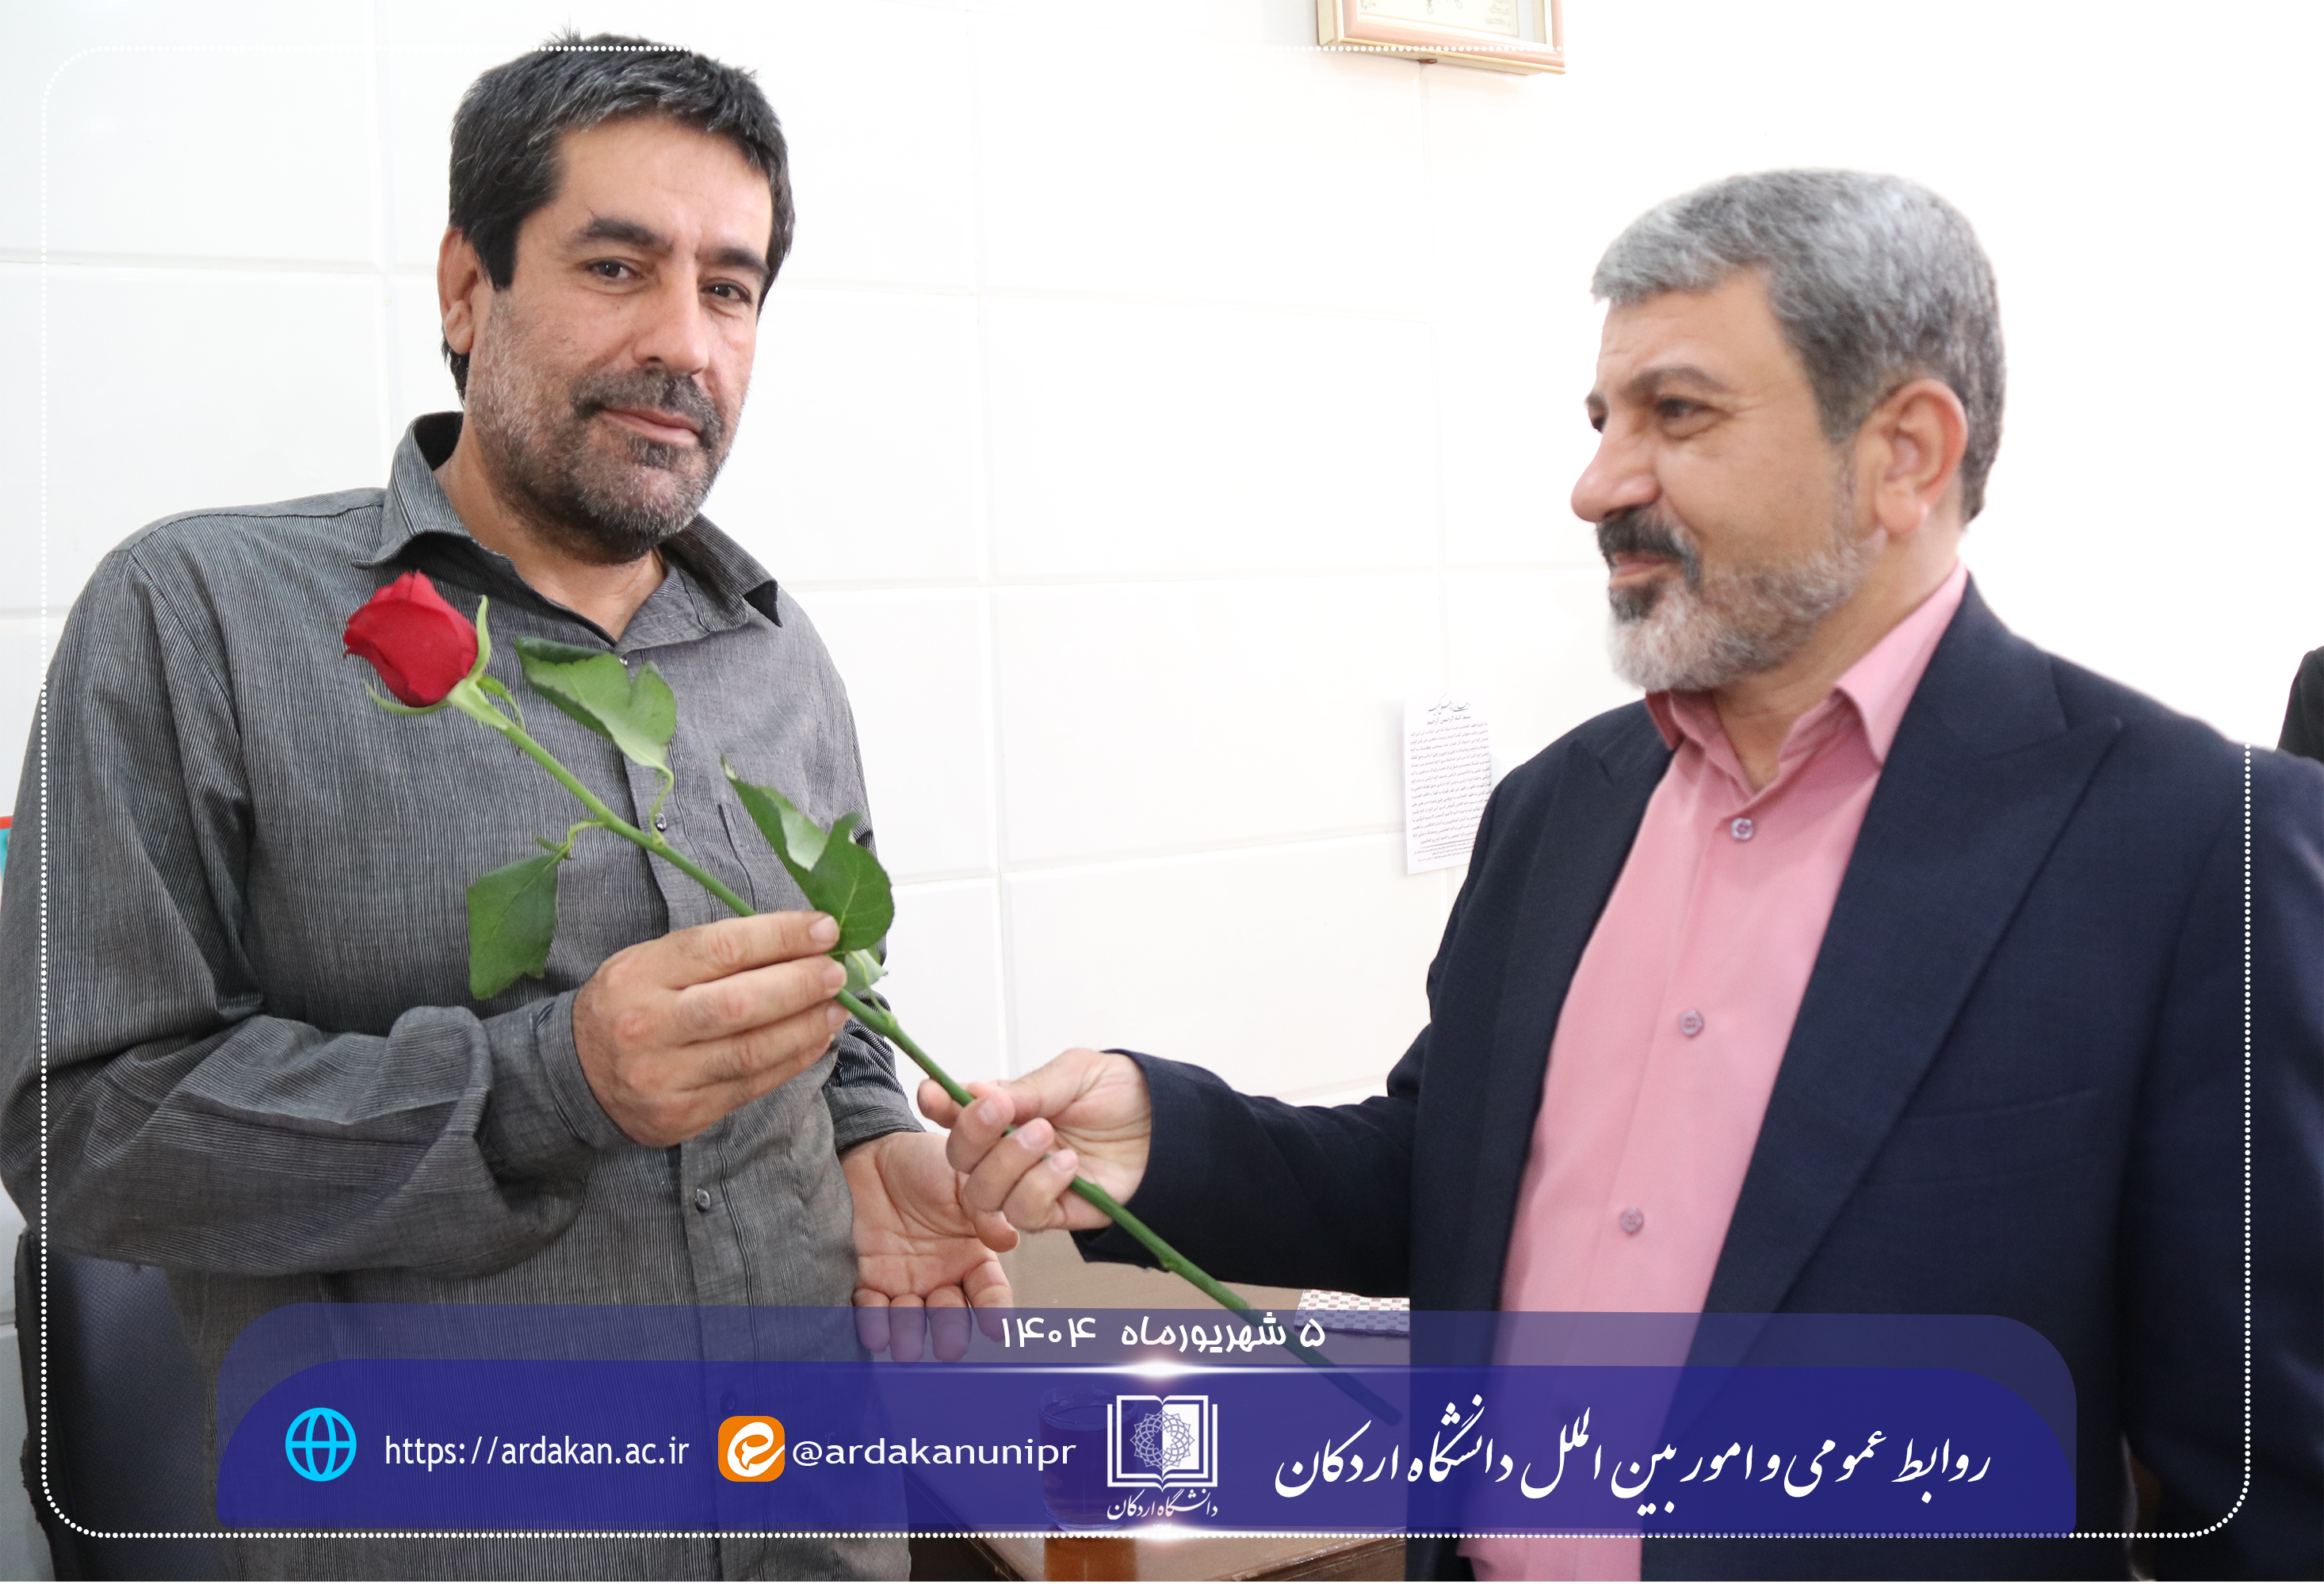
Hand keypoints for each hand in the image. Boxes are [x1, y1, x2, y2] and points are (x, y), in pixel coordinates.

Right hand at [572, 911, 847, 1146]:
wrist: (574, 1075)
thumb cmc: (628, 1005)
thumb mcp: (651, 961)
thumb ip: (716, 952)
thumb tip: (799, 941)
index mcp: (640, 974)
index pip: (721, 948)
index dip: (781, 937)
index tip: (824, 930)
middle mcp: (649, 1026)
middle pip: (740, 1004)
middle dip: (800, 985)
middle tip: (837, 974)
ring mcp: (664, 1076)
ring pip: (750, 1051)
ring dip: (805, 1028)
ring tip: (837, 1008)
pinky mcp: (682, 1114)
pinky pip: (749, 1086)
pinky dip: (791, 1061)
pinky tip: (815, 1040)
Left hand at [843, 1131, 1011, 1361]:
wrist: (872, 1152)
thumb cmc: (923, 1163)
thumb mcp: (962, 1180)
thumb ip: (984, 1210)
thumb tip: (1008, 1238)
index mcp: (970, 1255)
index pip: (989, 1290)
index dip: (995, 1310)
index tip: (996, 1327)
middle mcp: (940, 1275)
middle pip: (950, 1315)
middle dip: (949, 1333)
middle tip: (949, 1346)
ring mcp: (903, 1281)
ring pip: (910, 1321)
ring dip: (910, 1335)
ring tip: (907, 1347)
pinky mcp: (868, 1280)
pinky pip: (871, 1308)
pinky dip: (873, 1322)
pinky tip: (877, 1331)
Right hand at [919, 1048, 1151, 1235]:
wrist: (1171, 1127)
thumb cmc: (1124, 1094)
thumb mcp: (1074, 1073)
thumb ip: (1026, 1089)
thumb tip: (973, 1091)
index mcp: (1008, 1110)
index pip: (957, 1113)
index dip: (939, 1105)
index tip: (933, 1095)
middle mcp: (1009, 1150)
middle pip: (960, 1158)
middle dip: (973, 1134)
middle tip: (1004, 1112)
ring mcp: (1029, 1183)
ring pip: (983, 1193)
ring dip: (1009, 1163)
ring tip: (1048, 1135)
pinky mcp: (1055, 1211)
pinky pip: (1025, 1214)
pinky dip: (1040, 1187)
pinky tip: (1068, 1164)